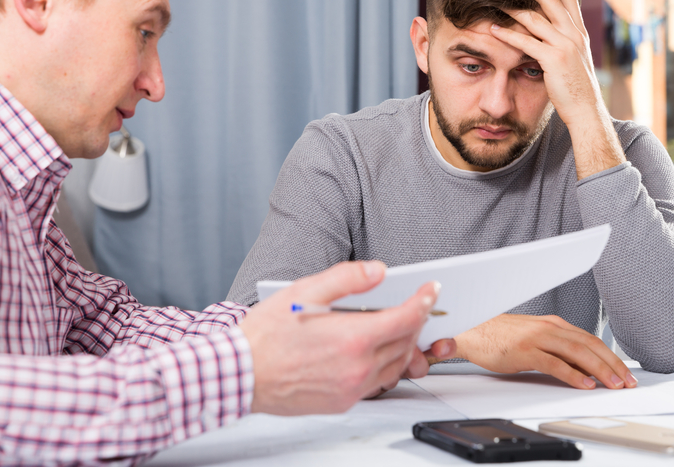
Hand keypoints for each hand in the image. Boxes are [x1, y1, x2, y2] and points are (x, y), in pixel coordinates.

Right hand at [239, 260, 440, 414]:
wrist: (242, 373)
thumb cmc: (267, 334)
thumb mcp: (304, 291)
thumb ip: (346, 279)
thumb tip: (377, 271)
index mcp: (353, 337)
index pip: (407, 318)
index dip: (424, 301)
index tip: (431, 291)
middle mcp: (358, 367)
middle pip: (406, 342)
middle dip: (415, 321)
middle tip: (414, 305)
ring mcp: (351, 388)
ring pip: (396, 366)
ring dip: (403, 346)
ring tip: (397, 327)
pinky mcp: (342, 402)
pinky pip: (377, 384)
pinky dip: (385, 366)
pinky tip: (373, 352)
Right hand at [454, 314, 637, 389]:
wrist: (472, 331)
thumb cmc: (500, 337)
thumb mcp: (533, 339)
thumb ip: (556, 349)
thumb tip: (580, 368)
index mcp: (553, 324)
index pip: (590, 339)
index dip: (610, 356)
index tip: (624, 372)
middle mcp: (548, 327)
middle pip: (588, 345)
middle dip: (612, 364)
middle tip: (626, 382)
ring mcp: (536, 338)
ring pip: (576, 352)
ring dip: (598, 369)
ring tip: (612, 384)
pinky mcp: (524, 351)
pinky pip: (553, 363)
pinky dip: (571, 374)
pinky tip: (583, 383)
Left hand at [489, 0, 625, 179]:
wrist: (586, 109)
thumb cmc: (576, 87)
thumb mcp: (574, 59)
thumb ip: (564, 43)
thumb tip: (551, 33)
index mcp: (579, 31)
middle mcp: (574, 33)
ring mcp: (565, 45)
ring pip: (535, 18)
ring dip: (512, 7)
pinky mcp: (554, 59)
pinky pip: (526, 42)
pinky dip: (507, 34)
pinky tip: (493, 29)